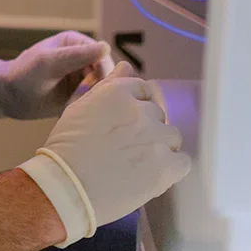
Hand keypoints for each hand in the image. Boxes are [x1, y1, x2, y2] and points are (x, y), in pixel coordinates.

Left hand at [0, 32, 110, 119]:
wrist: (7, 96)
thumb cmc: (24, 74)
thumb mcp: (49, 63)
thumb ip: (76, 55)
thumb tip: (105, 47)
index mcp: (76, 43)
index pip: (103, 57)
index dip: (103, 74)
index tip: (91, 91)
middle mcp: (82, 59)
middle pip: (107, 75)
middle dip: (99, 90)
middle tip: (83, 103)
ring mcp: (81, 77)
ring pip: (102, 90)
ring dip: (94, 101)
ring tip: (76, 108)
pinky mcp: (78, 95)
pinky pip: (93, 102)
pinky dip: (88, 109)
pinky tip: (74, 113)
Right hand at [19, 62, 190, 246]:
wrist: (66, 185)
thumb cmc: (67, 147)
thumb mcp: (81, 107)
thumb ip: (107, 85)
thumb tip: (126, 65)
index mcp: (118, 92)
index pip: (143, 90)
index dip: (136, 108)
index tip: (125, 125)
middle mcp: (140, 110)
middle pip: (158, 114)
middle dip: (147, 128)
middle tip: (127, 148)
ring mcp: (155, 138)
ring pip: (173, 137)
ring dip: (161, 147)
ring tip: (139, 164)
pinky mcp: (165, 167)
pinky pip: (184, 162)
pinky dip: (172, 169)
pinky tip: (153, 176)